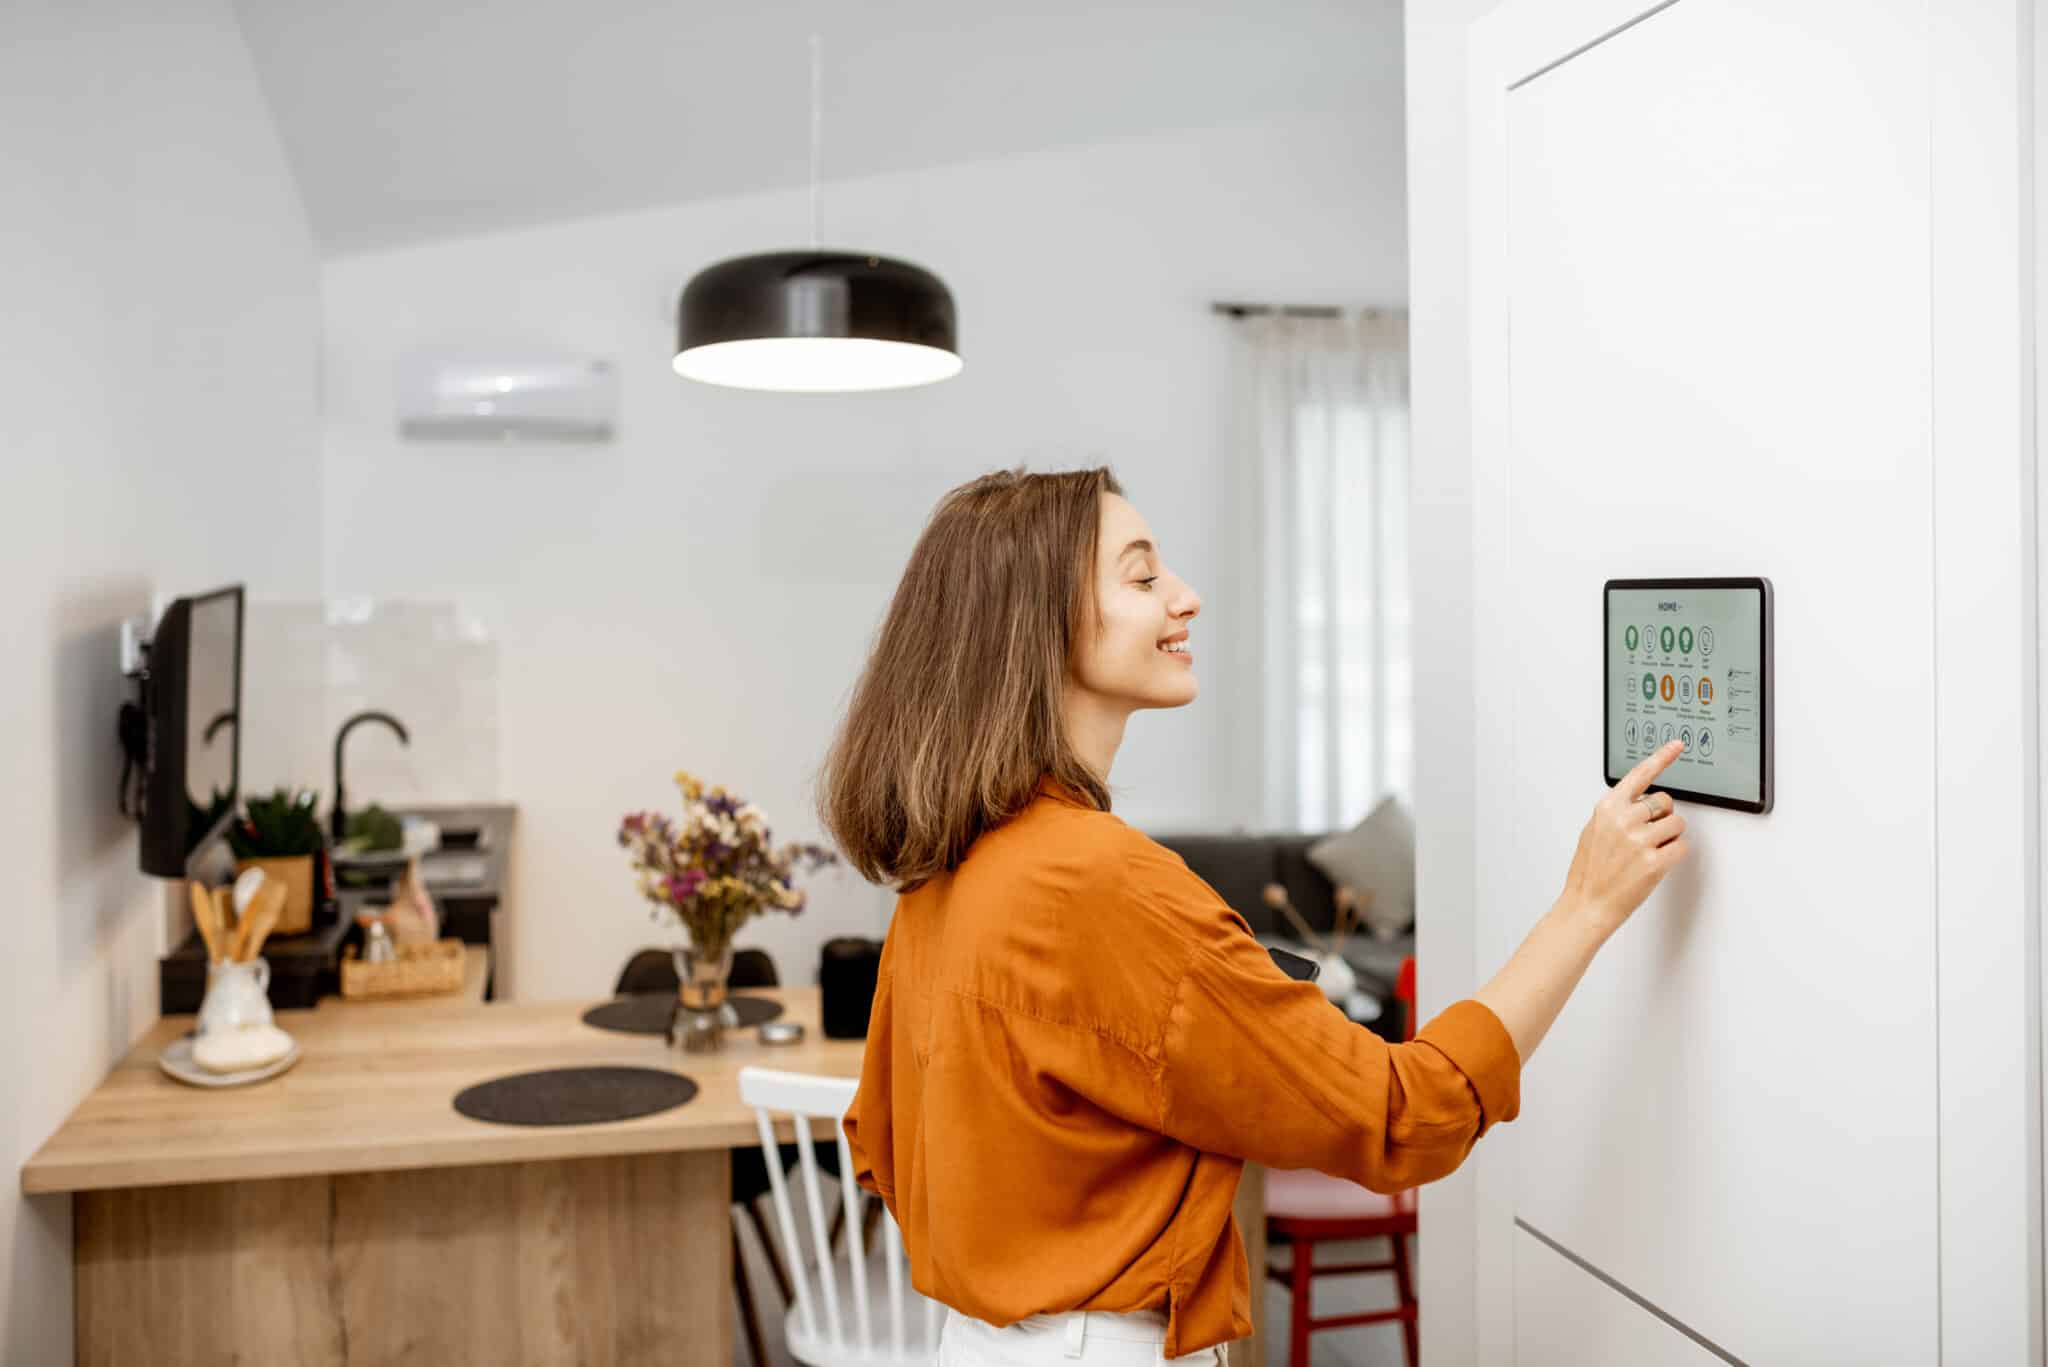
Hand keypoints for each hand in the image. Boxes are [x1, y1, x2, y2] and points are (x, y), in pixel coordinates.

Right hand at [1561, 740, 1690, 938]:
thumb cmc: (1589, 871)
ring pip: (1677, 824)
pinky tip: (1656, 862)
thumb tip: (1639, 803)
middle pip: (1665, 802)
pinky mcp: (1655, 862)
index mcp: (1608, 808)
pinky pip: (1682, 846)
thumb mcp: (1593, 831)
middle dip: (1662, 816)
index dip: (1661, 758)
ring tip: (1649, 851)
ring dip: (1670, 836)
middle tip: (1648, 835)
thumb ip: (1615, 812)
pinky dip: (1675, 853)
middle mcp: (1624, 820)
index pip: (1640, 775)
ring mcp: (1640, 841)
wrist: (1587, 904)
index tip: (1676, 746)